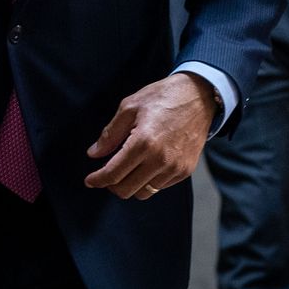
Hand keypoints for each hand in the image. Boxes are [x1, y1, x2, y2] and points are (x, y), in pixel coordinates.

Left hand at [83, 72, 216, 199]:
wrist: (199, 96)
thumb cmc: (163, 97)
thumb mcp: (130, 107)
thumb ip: (110, 134)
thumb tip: (94, 153)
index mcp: (143, 142)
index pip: (113, 173)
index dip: (97, 180)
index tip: (90, 181)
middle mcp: (160, 159)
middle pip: (126, 190)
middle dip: (111, 185)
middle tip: (107, 174)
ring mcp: (175, 167)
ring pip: (143, 193)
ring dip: (131, 184)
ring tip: (128, 168)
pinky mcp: (186, 170)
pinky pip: (160, 186)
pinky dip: (148, 181)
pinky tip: (146, 165)